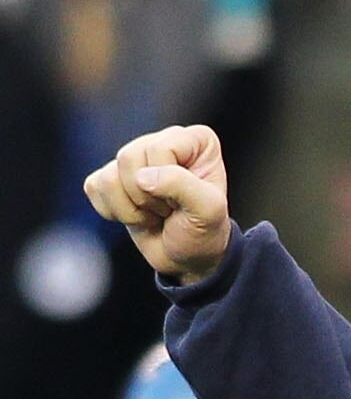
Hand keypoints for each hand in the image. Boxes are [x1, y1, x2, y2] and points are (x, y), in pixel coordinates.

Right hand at [82, 125, 233, 284]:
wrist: (188, 257)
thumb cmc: (204, 231)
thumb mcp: (208, 211)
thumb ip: (183, 186)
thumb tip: (142, 177)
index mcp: (196, 140)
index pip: (160, 148)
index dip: (167, 182)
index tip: (184, 201)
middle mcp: (163, 140)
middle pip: (129, 158)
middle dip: (148, 197)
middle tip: (169, 210)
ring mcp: (134, 157)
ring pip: (109, 176)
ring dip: (131, 208)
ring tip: (155, 213)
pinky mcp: (110, 176)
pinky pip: (93, 187)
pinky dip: (114, 211)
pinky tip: (138, 215)